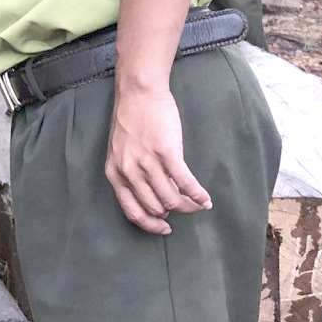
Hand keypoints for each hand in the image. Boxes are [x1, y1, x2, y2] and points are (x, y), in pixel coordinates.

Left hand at [104, 87, 211, 234]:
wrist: (138, 93)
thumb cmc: (131, 120)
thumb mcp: (120, 151)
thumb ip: (130, 173)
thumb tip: (151, 197)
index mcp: (115, 173)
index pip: (132, 211)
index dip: (150, 224)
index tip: (165, 228)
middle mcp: (129, 172)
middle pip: (155, 208)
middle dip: (172, 212)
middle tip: (185, 208)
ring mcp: (147, 163)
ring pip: (171, 199)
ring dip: (188, 206)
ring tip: (197, 203)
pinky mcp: (166, 153)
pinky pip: (185, 183)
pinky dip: (198, 195)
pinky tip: (205, 199)